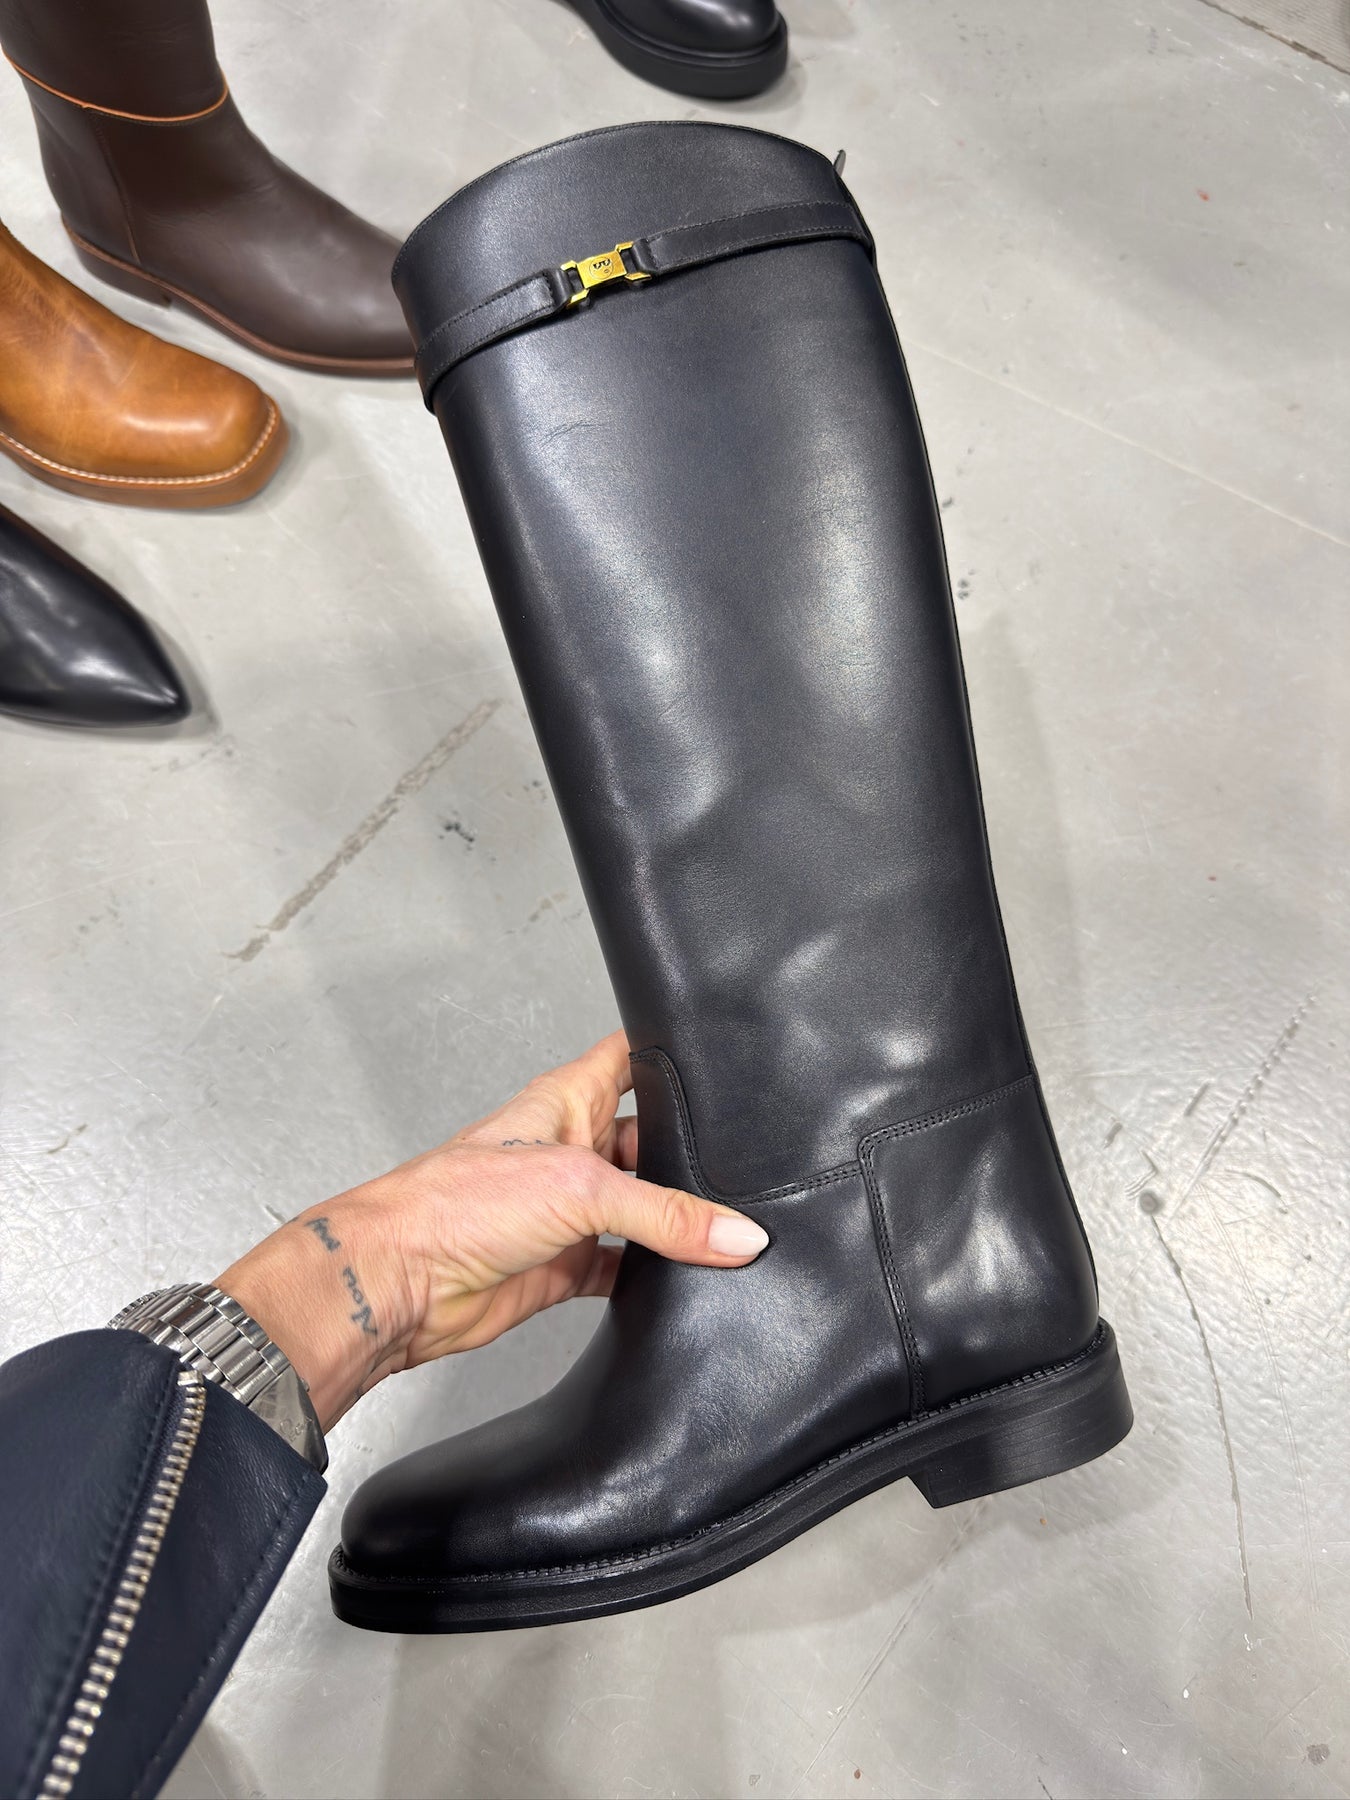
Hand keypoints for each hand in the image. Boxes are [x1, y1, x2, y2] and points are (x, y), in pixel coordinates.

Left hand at [217, 1031, 767, 1432]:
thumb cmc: (454, 1204)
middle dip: (691, 1158)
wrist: (399, 1283)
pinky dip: (652, 1278)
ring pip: (642, 1210)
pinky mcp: (563, 1266)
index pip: (630, 1058)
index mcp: (569, 1101)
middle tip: (749, 1170)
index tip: (727, 1060)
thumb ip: (664, 1214)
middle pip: (651, 1143)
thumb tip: (736, 1235)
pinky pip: (623, 1269)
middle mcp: (571, 1150)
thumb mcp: (579, 1188)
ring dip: (676, 1223)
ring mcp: (567, 1211)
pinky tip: (685, 1282)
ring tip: (730, 1230)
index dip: (672, 1054)